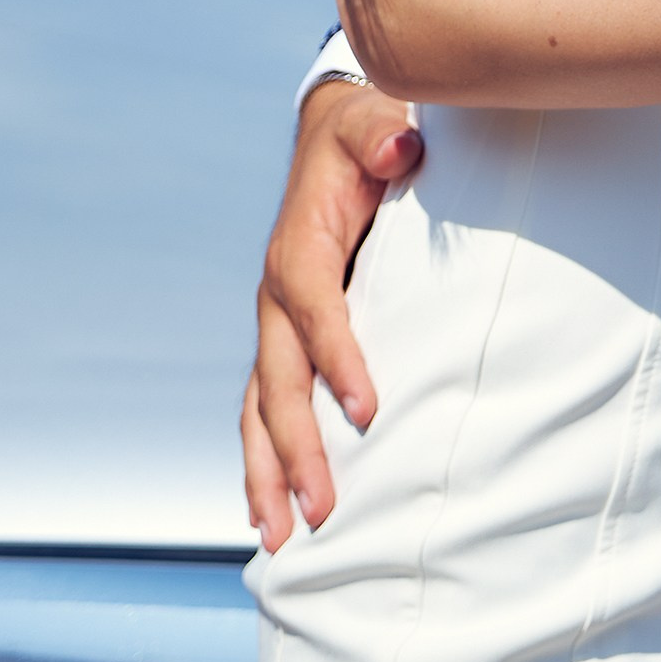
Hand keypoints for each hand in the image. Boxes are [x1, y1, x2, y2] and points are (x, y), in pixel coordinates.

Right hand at [241, 81, 422, 548]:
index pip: (315, 309)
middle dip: (296, 448)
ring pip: (260, 410)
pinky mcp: (286, 343)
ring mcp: (277, 327)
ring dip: (269, 473)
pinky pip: (265, 409)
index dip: (338, 357)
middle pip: (279, 381)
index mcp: (300, 249)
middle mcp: (278, 296)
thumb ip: (386, 135)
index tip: (366, 410)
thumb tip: (400, 149)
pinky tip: (270, 511)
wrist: (334, 141)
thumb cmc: (362, 138)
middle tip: (321, 509)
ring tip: (282, 537)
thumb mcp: (374, 124)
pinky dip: (265, 461)